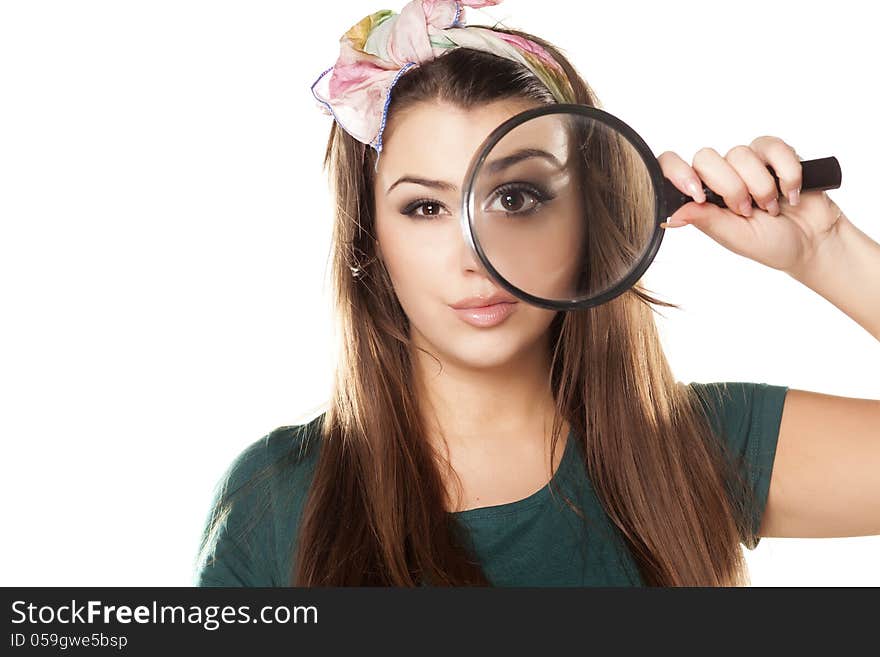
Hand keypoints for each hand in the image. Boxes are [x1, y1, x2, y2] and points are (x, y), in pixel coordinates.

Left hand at [658, 136, 845, 274]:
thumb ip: (704, 220)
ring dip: (761, 186)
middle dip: (730, 187)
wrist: (814, 241)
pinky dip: (786, 173)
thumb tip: (670, 216)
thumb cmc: (771, 243)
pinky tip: (791, 192)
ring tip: (771, 207)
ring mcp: (748, 163)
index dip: (678, 173)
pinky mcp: (776, 154)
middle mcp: (721, 176)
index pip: (672, 168)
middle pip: (705, 157)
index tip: (697, 193)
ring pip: (740, 153)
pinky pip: (773, 147)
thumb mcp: (734, 237)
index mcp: (703, 196)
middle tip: (746, 211)